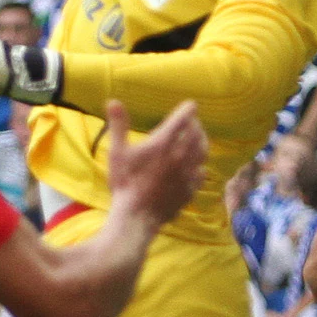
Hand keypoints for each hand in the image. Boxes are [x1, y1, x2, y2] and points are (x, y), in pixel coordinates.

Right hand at [105, 98, 205, 228]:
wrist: (136, 216)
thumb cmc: (124, 183)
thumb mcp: (117, 152)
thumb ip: (118, 125)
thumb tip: (113, 101)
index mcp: (163, 143)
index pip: (183, 119)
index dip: (188, 109)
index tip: (191, 105)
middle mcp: (180, 156)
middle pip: (197, 133)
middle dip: (196, 124)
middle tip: (193, 121)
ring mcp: (187, 174)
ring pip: (203, 152)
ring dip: (202, 142)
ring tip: (199, 139)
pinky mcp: (189, 190)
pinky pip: (201, 174)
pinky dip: (201, 166)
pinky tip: (197, 167)